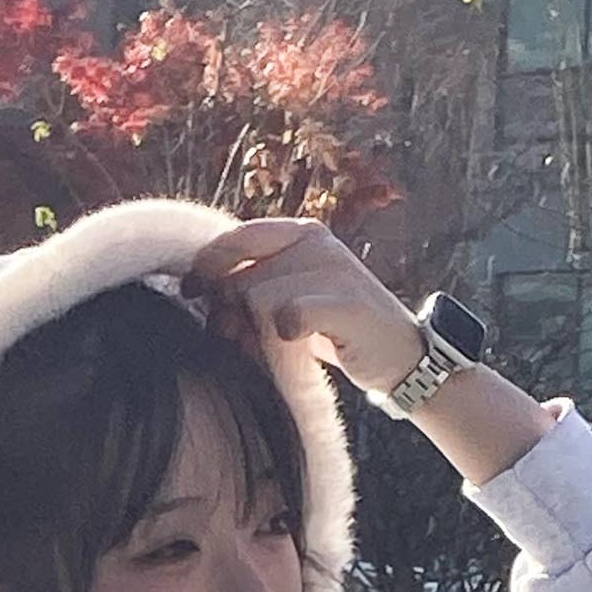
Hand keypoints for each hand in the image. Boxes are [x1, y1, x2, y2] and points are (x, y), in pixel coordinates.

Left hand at [187, 216, 560, 480]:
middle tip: (240, 339)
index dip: (205, 265)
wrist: (400, 357)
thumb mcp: (289, 298)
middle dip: (230, 312)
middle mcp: (316, 242)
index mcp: (300, 233)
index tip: (191, 292)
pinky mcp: (347, 302)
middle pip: (241, 277)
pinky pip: (288, 313)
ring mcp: (334, 269)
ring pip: (258, 297)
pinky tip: (292, 342)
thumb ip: (251, 285)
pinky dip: (282, 333)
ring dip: (254, 331)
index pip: (235, 238)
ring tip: (270, 348)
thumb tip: (195, 291)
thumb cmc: (334, 331)